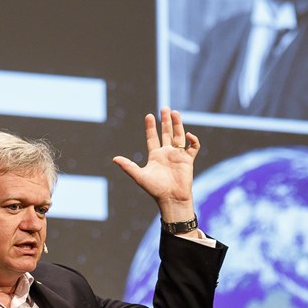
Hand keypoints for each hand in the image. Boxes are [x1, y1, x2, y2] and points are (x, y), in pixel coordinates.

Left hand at [112, 107, 199, 221]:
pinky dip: (193, 140)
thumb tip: (114, 158)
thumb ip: (128, 166)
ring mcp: (178, 156)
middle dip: (166, 121)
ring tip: (175, 112)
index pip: (152, 137)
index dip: (150, 127)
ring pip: (179, 136)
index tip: (149, 116)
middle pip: (167, 133)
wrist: (171, 199)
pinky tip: (188, 135)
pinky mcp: (188, 160)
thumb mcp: (139, 176)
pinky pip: (193, 147)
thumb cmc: (155, 189)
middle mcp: (167, 153)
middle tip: (165, 108)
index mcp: (155, 156)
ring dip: (178, 124)